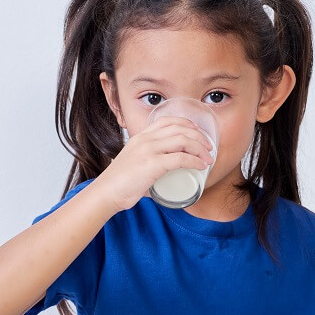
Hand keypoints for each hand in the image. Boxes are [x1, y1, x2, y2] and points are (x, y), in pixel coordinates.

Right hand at [94, 116, 214, 212]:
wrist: (105, 193)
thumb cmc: (119, 183)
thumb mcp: (134, 164)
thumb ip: (148, 166)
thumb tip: (163, 178)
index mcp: (140, 137)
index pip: (167, 121)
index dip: (187, 124)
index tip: (198, 133)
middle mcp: (145, 140)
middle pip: (180, 128)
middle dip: (199, 136)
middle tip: (208, 148)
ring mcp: (148, 151)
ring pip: (183, 140)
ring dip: (200, 148)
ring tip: (208, 158)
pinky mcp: (152, 165)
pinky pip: (180, 158)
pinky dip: (194, 161)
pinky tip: (200, 166)